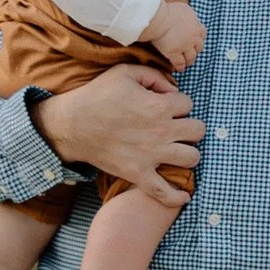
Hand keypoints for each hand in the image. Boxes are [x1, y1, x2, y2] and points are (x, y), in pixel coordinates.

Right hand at [30, 63, 201, 207]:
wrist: (71, 125)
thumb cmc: (96, 95)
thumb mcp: (124, 72)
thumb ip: (153, 75)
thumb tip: (172, 89)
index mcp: (158, 106)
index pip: (188, 104)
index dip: (178, 103)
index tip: (165, 105)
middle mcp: (160, 132)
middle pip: (198, 131)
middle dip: (190, 126)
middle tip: (176, 127)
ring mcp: (150, 155)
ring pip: (191, 158)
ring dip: (187, 153)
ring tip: (177, 150)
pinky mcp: (137, 173)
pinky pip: (164, 192)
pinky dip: (176, 196)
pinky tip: (183, 195)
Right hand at [147, 0, 207, 71]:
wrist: (160, 19)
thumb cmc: (168, 11)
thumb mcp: (184, 8)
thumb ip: (188, 15)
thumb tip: (186, 16)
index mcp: (196, 25)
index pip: (203, 33)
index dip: (199, 37)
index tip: (196, 40)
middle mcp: (193, 37)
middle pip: (199, 47)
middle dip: (196, 50)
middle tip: (192, 52)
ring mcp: (185, 46)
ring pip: (191, 57)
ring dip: (190, 60)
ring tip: (187, 63)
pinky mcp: (175, 53)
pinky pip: (179, 63)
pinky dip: (180, 66)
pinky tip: (179, 69)